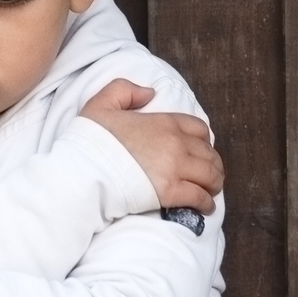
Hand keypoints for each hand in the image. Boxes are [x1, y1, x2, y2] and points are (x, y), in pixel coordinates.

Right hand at [79, 79, 223, 214]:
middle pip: (209, 154)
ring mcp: (175, 168)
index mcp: (164, 122)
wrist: (83, 171)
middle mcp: (176, 143)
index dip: (203, 140)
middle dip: (212, 165)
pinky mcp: (171, 192)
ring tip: (210, 190)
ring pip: (210, 175)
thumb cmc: (90, 140)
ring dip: (214, 183)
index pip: (199, 128)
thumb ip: (125, 90)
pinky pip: (200, 197)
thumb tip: (150, 94)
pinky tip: (206, 206)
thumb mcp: (102, 103)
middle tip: (209, 174)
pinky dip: (207, 203)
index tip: (200, 151)